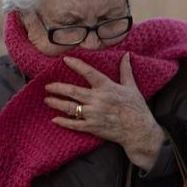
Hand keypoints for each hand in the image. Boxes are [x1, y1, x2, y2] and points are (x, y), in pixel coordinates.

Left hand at [45, 53, 165, 168]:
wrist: (139, 131)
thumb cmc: (136, 108)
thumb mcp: (132, 87)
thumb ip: (125, 71)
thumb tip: (126, 55)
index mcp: (107, 88)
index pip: (89, 73)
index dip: (76, 65)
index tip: (65, 59)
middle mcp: (98, 100)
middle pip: (73, 91)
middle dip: (58, 88)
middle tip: (48, 86)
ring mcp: (94, 115)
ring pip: (71, 108)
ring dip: (57, 103)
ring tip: (47, 100)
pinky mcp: (92, 127)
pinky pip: (74, 124)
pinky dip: (63, 122)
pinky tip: (54, 119)